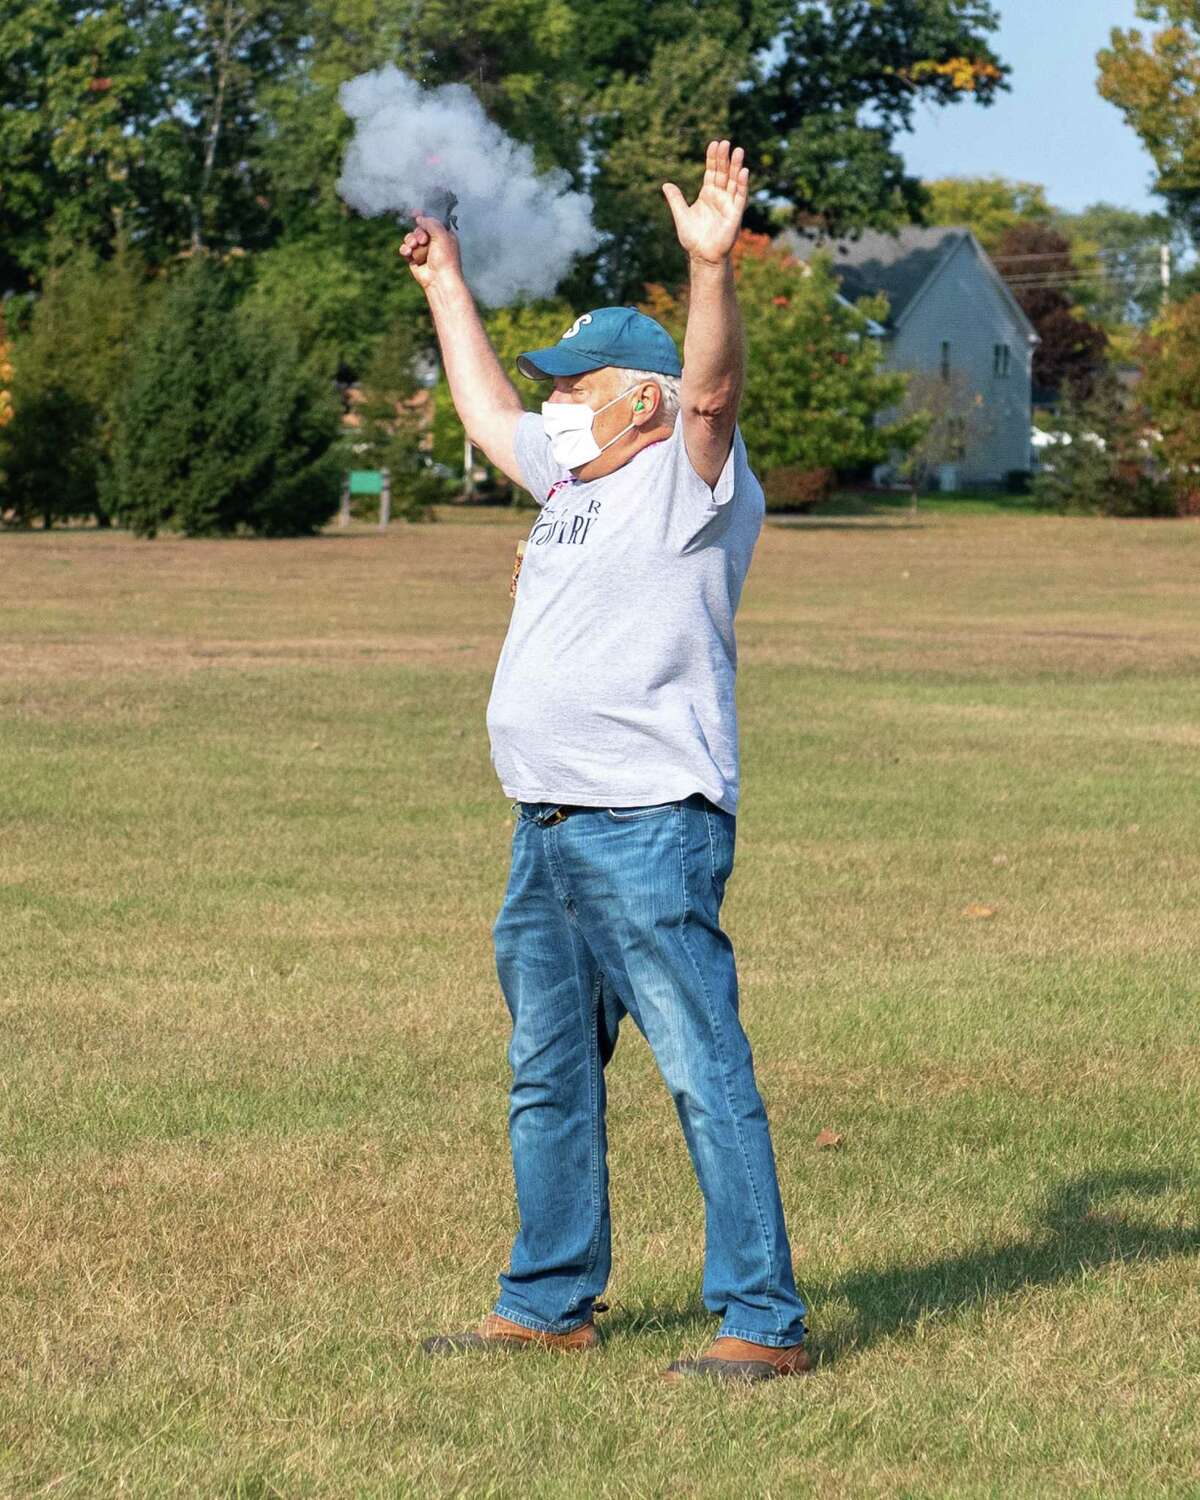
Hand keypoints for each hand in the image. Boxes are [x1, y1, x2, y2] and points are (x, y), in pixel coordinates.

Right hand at [397, 212, 463, 289]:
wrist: (439, 280)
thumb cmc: (445, 258)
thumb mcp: (441, 235)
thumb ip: (431, 222)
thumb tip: (419, 217)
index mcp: (443, 235)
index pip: (432, 221)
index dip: (423, 216)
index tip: (416, 212)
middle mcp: (433, 242)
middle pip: (419, 229)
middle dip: (418, 233)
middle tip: (423, 240)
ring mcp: (423, 251)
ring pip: (410, 238)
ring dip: (410, 240)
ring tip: (414, 247)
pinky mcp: (414, 259)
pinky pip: (405, 249)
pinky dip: (405, 250)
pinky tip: (408, 253)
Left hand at [662, 140, 748, 265]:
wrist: (702, 256)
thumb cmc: (693, 238)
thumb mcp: (681, 216)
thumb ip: (675, 200)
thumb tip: (666, 184)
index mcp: (708, 194)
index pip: (712, 171)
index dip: (713, 158)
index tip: (714, 144)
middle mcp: (720, 196)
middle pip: (724, 173)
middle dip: (725, 158)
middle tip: (725, 143)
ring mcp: (729, 204)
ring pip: (734, 181)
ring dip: (737, 167)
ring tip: (738, 150)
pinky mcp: (735, 215)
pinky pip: (740, 197)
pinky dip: (742, 185)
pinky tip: (743, 172)